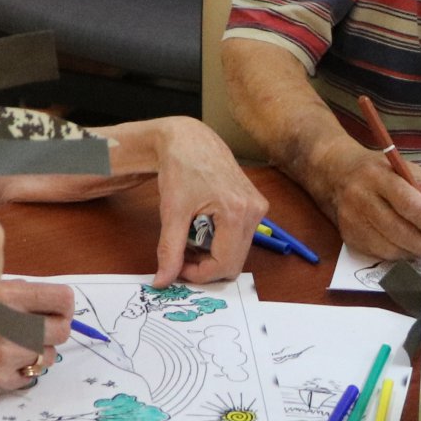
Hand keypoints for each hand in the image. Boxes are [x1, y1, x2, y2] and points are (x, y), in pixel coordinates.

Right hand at [0, 278, 71, 392]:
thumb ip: (18, 293)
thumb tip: (57, 305)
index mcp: (7, 295)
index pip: (64, 301)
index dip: (63, 307)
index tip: (55, 310)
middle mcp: (10, 327)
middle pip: (62, 332)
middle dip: (52, 330)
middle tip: (34, 330)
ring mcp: (4, 356)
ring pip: (48, 357)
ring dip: (35, 352)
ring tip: (8, 345)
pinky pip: (30, 377)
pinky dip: (20, 371)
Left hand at [144, 119, 268, 284]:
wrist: (190, 139)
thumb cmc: (181, 168)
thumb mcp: (172, 212)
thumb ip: (169, 250)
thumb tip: (163, 281)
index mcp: (237, 212)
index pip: (224, 264)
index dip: (199, 274)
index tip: (178, 268)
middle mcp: (254, 211)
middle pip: (234, 263)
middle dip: (206, 266)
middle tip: (182, 256)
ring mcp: (257, 208)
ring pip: (238, 253)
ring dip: (213, 255)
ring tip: (190, 239)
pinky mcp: (255, 205)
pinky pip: (240, 239)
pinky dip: (220, 243)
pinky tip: (202, 230)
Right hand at [306, 142, 420, 261]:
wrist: (337, 175)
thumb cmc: (378, 171)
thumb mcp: (406, 169)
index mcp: (377, 176)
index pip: (407, 203)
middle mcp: (361, 199)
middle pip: (398, 229)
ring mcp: (352, 221)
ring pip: (390, 246)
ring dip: (415, 251)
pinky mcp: (349, 237)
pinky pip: (380, 254)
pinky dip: (399, 253)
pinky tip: (409, 246)